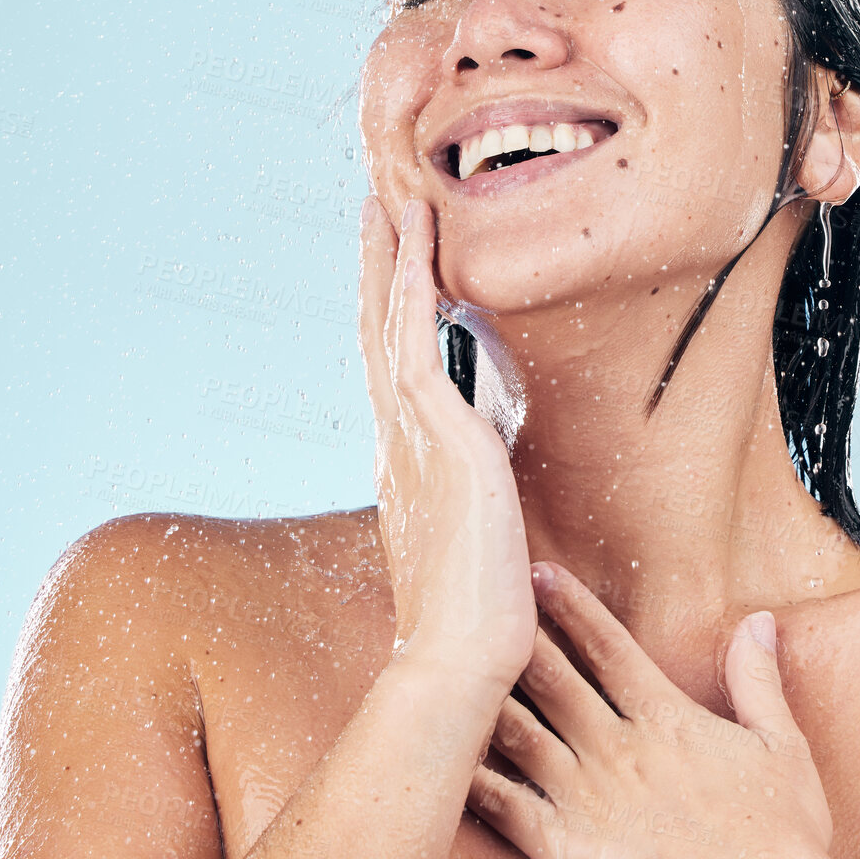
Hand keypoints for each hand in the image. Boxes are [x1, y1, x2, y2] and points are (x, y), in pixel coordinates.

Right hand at [358, 195, 535, 685]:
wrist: (460, 659)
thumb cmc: (475, 616)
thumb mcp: (475, 544)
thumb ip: (472, 505)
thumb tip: (484, 494)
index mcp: (408, 462)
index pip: (397, 367)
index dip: (392, 311)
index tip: (394, 265)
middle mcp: (398, 439)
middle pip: (382, 332)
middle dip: (380, 268)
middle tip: (375, 206)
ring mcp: (410, 434)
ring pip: (393, 323)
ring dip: (393, 258)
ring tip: (391, 199)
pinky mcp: (438, 434)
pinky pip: (419, 339)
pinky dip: (416, 285)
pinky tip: (420, 238)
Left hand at [466, 562, 837, 858]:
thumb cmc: (782, 835)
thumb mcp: (781, 744)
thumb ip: (758, 678)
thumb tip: (758, 621)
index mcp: (664, 719)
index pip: (606, 647)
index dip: (569, 607)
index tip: (538, 574)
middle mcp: (617, 749)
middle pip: (552, 679)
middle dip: (515, 637)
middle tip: (482, 602)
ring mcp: (586, 798)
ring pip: (520, 734)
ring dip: (485, 698)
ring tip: (448, 666)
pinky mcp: (565, 849)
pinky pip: (507, 808)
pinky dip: (474, 782)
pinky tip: (446, 760)